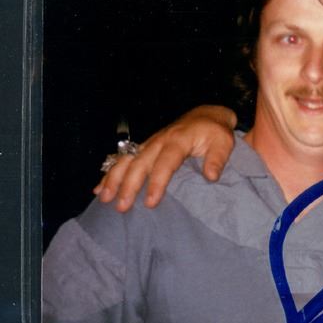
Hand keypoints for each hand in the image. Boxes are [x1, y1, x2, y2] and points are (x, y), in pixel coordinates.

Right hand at [93, 105, 237, 211]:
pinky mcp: (144, 147)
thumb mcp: (224, 142)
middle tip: (122, 207)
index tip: (150, 203)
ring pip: (126, 160)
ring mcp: (149, 143)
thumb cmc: (215, 132)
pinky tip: (99, 188)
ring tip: (104, 198)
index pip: (165, 163)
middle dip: (129, 186)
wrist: (206, 115)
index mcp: (178, 140)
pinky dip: (110, 173)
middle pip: (139, 163)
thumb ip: (217, 159)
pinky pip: (123, 159)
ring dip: (114, 179)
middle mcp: (159, 141)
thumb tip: (211, 177)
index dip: (156, 183)